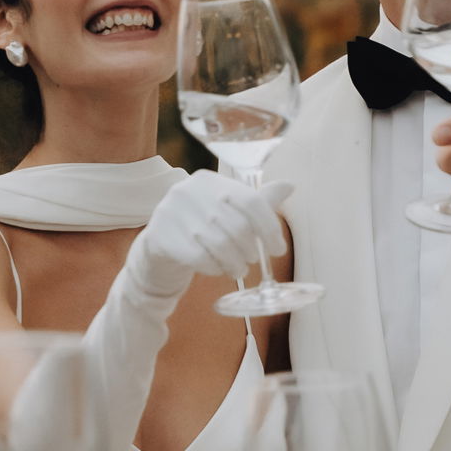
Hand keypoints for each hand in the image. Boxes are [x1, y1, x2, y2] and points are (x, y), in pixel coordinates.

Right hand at [128, 172, 290, 295]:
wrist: (160, 248)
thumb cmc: (201, 229)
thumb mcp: (229, 213)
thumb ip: (258, 202)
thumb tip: (290, 185)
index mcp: (209, 180)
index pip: (250, 201)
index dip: (270, 228)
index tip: (278, 250)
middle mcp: (188, 190)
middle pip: (237, 225)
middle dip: (250, 249)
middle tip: (251, 261)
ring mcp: (170, 211)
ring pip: (219, 244)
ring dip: (235, 263)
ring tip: (238, 270)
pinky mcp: (160, 235)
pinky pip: (198, 258)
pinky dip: (214, 268)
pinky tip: (216, 269)